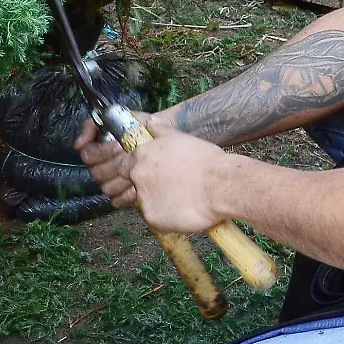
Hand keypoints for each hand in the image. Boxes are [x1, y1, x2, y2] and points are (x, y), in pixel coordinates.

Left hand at [78, 116, 233, 233]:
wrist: (220, 185)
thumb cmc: (205, 160)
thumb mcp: (181, 138)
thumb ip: (160, 132)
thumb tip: (151, 122)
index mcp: (142, 156)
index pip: (123, 166)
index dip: (136, 171)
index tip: (151, 175)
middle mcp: (138, 177)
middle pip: (131, 186)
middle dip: (145, 188)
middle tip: (168, 189)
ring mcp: (143, 199)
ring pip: (145, 204)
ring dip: (158, 203)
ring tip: (181, 200)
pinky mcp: (153, 218)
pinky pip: (155, 220)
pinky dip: (166, 218)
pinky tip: (183, 211)